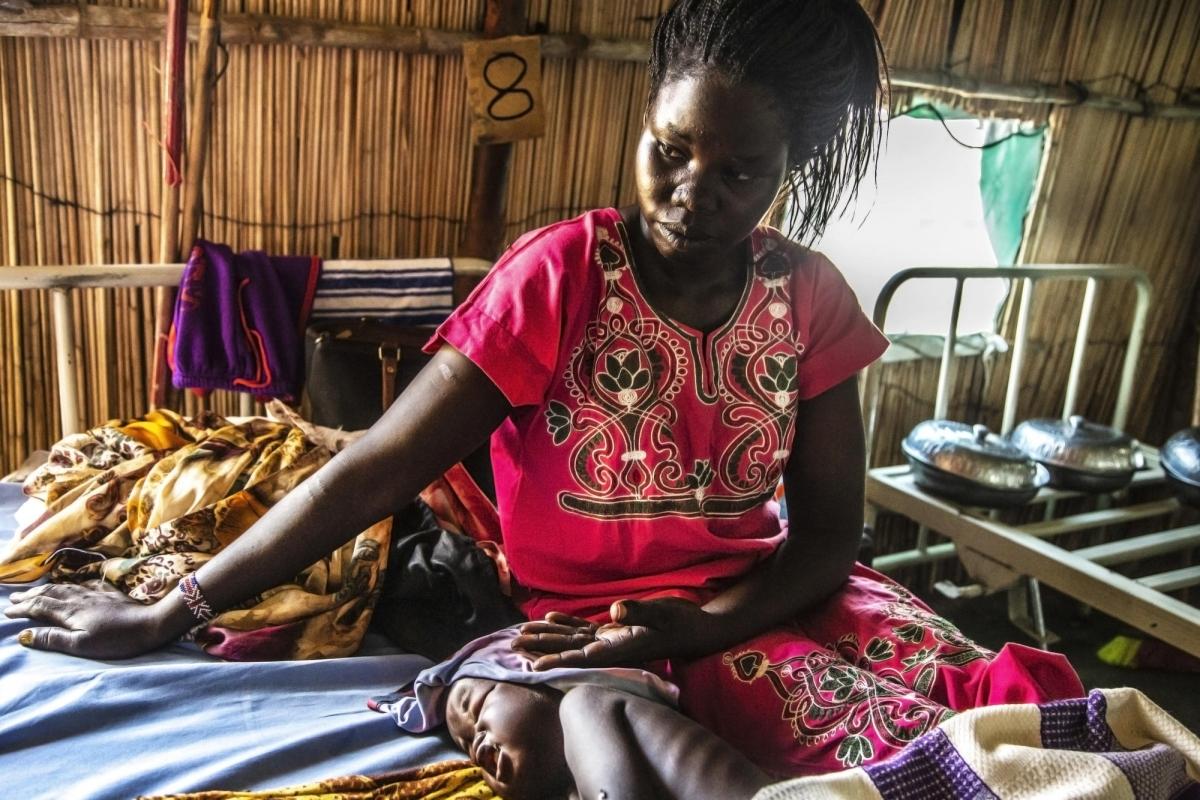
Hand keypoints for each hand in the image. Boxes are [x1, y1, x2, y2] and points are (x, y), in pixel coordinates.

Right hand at [5, 583, 173, 658]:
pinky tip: (75, 584)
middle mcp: (80, 598)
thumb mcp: (81, 645)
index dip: (22, 608)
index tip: (8, 610)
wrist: (151, 624)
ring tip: (37, 590)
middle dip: (30, 595)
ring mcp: (97, 594)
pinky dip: (74, 584)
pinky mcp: (111, 594)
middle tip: (15, 597)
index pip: (39, 607)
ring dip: (48, 589)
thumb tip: (24, 635)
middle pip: (50, 594)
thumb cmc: (116, 639)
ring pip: (66, 588)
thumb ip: (52, 638)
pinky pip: (87, 585)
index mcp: (70, 611)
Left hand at [511, 597, 714, 669]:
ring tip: (521, 634)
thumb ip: (639, 611)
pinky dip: (567, 622)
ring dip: (548, 636)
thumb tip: (614, 611)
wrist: (700, 629)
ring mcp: (613, 639)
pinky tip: (550, 616)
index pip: (582, 657)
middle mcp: (612, 647)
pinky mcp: (617, 630)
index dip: (557, 661)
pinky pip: (586, 628)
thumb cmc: (683, 622)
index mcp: (621, 648)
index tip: (534, 668)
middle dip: (542, 648)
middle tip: (512, 646)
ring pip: (573, 638)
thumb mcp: (663, 613)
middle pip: (570, 649)